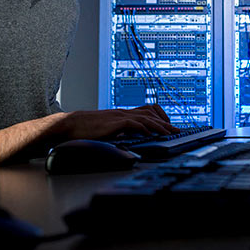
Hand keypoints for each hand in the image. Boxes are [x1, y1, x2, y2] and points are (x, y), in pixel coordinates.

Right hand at [54, 107, 177, 140]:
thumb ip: (120, 131)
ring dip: (159, 125)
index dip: (161, 117)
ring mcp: (119, 116)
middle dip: (166, 122)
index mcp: (124, 113)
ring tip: (169, 133)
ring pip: (145, 117)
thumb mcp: (109, 128)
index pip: (148, 110)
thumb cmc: (88, 128)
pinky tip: (150, 134)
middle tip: (177, 130)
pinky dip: (143, 128)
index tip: (170, 125)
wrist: (72, 124)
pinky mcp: (114, 122)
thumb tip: (131, 139)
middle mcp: (124, 112)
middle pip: (151, 113)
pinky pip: (132, 123)